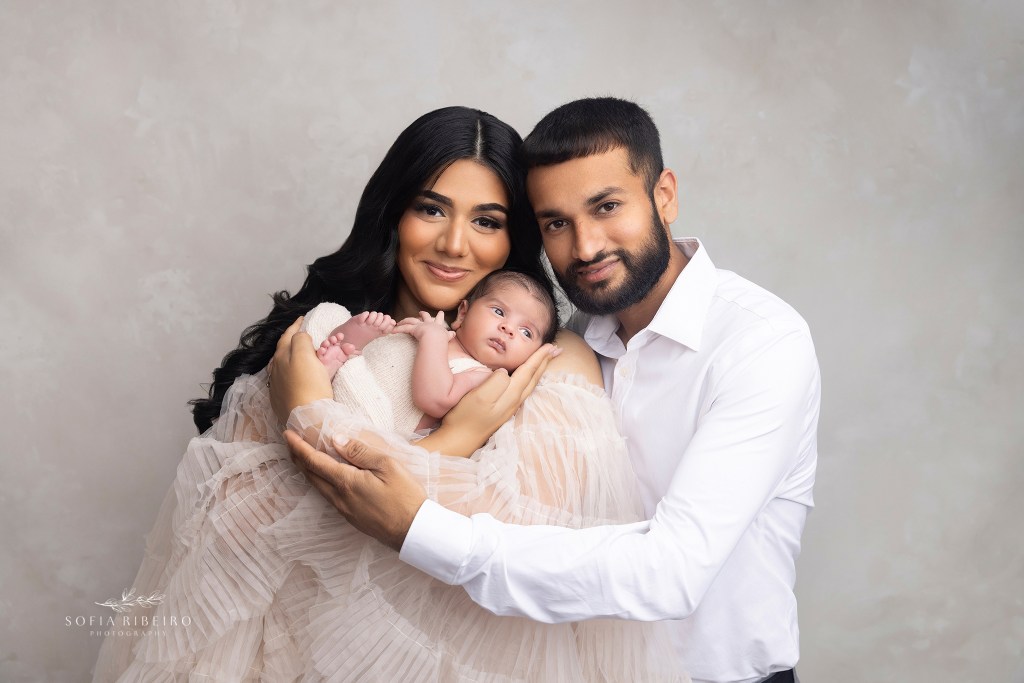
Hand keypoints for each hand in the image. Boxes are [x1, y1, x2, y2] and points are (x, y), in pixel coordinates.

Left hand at [269, 317, 333, 422]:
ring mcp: (276, 385)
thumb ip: (300, 340)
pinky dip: (289, 371)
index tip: (303, 318)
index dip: (296, 325)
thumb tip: (300, 337)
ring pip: (281, 364)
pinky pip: (283, 379)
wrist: (307, 418)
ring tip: (297, 353)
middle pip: (283, 349)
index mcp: (281, 356)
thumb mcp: (305, 355)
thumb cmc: (309, 385)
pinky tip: (294, 375)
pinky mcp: (281, 399)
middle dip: (292, 340)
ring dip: (289, 356)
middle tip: (302, 335)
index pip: (288, 335)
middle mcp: (275, 369)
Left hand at [285, 430, 426, 550]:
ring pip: (318, 487)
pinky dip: (320, 482)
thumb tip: (336, 440)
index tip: (287, 434)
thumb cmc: (405, 496)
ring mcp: (344, 510)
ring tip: (304, 458)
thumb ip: (360, 452)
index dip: (299, 447)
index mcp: (346, 482)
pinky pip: (328, 496)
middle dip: (298, 458)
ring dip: (308, 471)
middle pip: (311, 475)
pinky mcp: (351, 518)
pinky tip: (325, 478)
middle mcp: (339, 498)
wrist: (414, 531)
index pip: (314, 461)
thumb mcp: (387, 466)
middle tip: (291, 443)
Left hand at [393, 310, 453, 341]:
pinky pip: (404, 329)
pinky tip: (392, 331)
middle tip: (420, 312)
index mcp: (437, 326)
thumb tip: (454, 334)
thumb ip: (449, 335)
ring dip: (405, 321)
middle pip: (425, 316)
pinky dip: (398, 329)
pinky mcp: (413, 329)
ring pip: (411, 321)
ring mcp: (420, 325)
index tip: (441, 312)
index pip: (439, 319)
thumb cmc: (441, 339)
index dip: (440, 316)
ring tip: (400, 321)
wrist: (435, 338)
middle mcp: (428, 323)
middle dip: (423, 314)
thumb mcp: (447, 336)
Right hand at [420, 343, 560, 455]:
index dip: (539, 357)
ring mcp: (509, 407)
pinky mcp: (502, 410)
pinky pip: (522, 389)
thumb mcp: (479, 397)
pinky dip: (529, 379)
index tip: (551, 344)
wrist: (458, 441)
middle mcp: (514, 401)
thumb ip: (496, 382)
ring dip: (539, 370)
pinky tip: (525, 379)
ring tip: (545, 360)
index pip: (529, 371)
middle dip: (544, 362)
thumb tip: (505, 372)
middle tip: (556, 349)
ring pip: (529, 384)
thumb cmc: (465, 418)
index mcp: (510, 394)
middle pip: (533, 377)